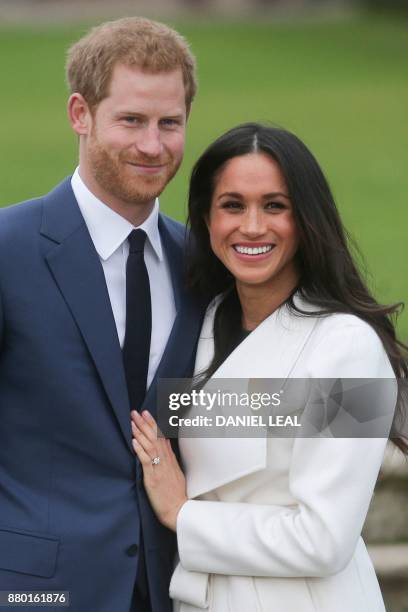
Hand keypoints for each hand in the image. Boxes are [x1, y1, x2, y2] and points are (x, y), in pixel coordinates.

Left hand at [131, 410, 187, 531]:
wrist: (178, 510)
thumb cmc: (176, 494)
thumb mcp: (176, 471)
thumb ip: (170, 456)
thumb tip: (166, 442)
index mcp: (170, 459)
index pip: (161, 437)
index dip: (153, 424)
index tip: (147, 413)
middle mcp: (165, 461)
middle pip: (155, 438)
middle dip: (145, 423)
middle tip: (136, 412)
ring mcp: (159, 469)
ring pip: (150, 446)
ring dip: (141, 433)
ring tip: (133, 422)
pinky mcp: (153, 478)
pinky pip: (146, 462)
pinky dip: (140, 450)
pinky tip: (134, 442)